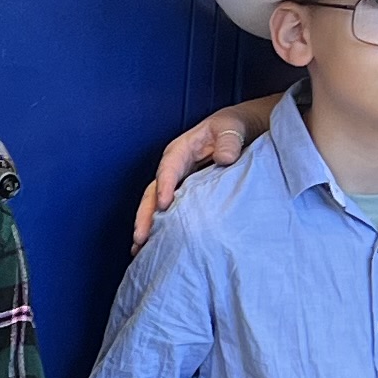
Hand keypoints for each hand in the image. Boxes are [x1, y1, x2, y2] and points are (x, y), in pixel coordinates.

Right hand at [133, 108, 257, 244]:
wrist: (238, 133)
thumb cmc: (230, 128)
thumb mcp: (231, 128)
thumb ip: (228, 141)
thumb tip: (224, 158)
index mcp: (180, 151)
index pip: (168, 168)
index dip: (164, 186)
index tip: (163, 205)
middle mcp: (172, 170)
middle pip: (153, 193)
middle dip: (145, 215)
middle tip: (140, 237)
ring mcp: (176, 185)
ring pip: (155, 206)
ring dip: (147, 227)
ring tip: (139, 250)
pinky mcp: (183, 197)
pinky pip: (169, 213)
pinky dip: (160, 229)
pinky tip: (156, 248)